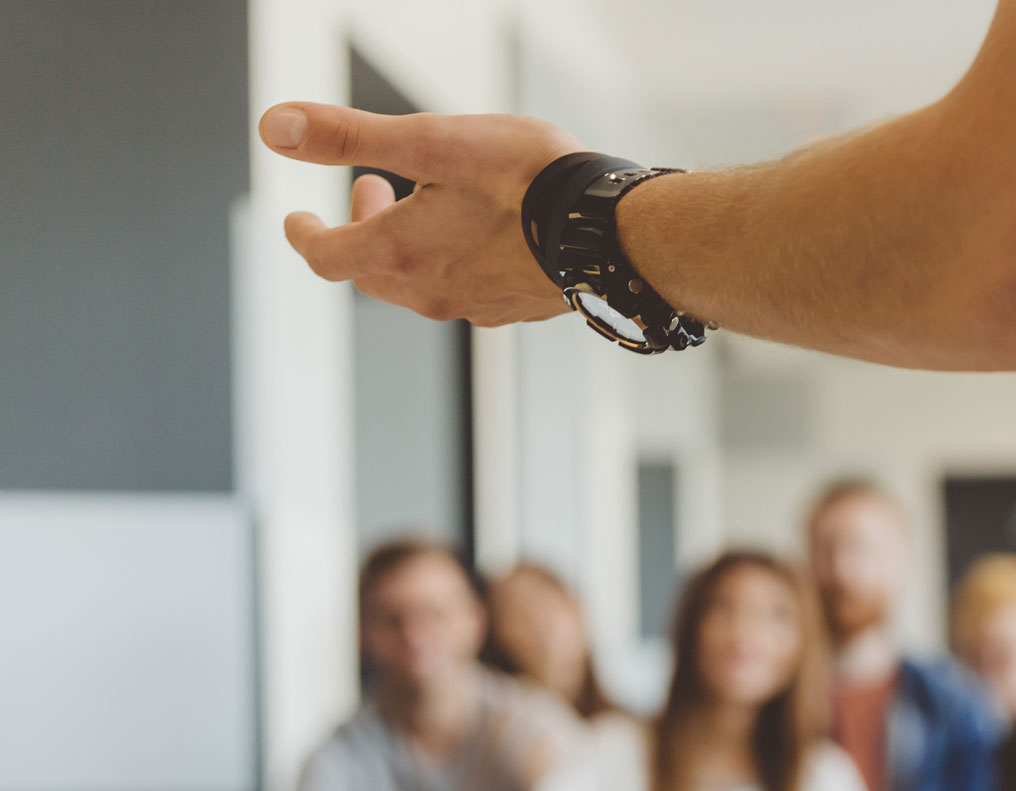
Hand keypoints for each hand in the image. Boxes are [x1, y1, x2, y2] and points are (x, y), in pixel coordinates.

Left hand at [256, 102, 586, 325]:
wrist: (612, 230)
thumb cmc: (527, 182)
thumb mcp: (430, 141)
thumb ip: (349, 136)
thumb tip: (275, 129)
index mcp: (402, 252)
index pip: (327, 256)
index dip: (305, 235)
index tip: (297, 220)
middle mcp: (434, 290)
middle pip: (371, 274)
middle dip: (360, 232)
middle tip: (374, 191)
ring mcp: (477, 305)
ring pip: (420, 286)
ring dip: (409, 249)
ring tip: (430, 208)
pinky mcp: (517, 308)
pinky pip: (468, 293)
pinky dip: (454, 264)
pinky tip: (481, 237)